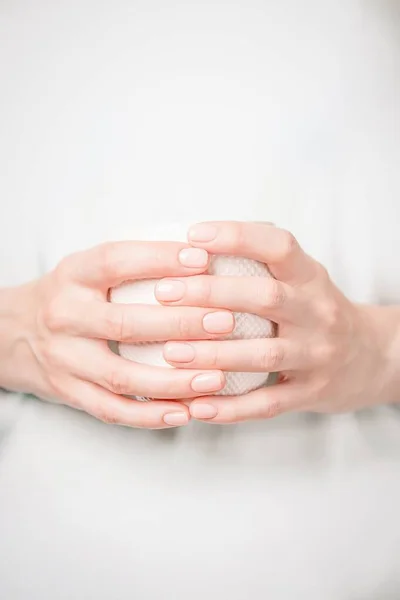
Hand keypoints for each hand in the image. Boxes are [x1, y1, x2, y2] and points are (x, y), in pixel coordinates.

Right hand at [1, 241, 232, 427]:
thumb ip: (131, 264)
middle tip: (225, 322)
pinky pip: (113, 410)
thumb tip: (200, 256)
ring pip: (123, 377)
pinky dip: (151, 416)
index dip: (159, 259)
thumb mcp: (86, 268)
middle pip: (126, 324)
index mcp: (73, 276)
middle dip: (181, 325)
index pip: (116, 261)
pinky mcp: (69, 392)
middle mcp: (65, 316)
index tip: (203, 259)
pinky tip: (186, 412)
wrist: (11, 333)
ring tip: (217, 377)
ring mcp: (65, 359)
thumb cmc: (69, 296)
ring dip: (174, 381)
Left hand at [155, 221, 399, 423]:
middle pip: (266, 297)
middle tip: (164, 293)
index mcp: (311, 278)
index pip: (279, 246)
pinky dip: (230, 408)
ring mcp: (317, 355)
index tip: (194, 235)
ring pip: (264, 354)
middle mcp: (318, 312)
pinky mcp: (312, 392)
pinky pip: (268, 404)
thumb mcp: (304, 278)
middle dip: (212, 294)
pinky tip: (196, 406)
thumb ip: (265, 262)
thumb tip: (199, 241)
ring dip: (214, 353)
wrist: (372, 357)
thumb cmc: (318, 312)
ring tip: (171, 352)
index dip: (237, 237)